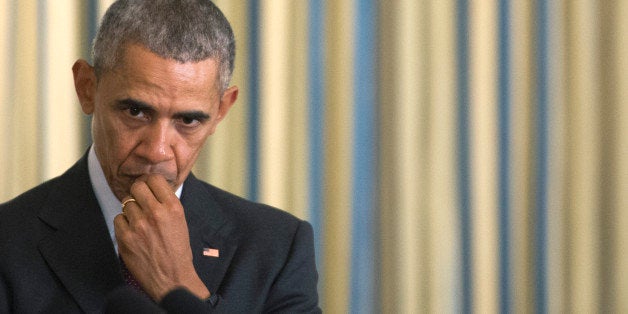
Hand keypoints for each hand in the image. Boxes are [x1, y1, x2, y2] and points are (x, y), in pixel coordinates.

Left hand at [113, 174, 209, 300]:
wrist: (172, 278)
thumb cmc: (177, 250)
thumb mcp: (181, 221)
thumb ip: (166, 203)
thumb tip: (152, 187)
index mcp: (173, 207)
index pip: (154, 179)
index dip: (150, 183)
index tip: (149, 189)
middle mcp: (156, 213)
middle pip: (137, 187)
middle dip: (138, 193)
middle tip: (141, 202)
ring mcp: (139, 225)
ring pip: (126, 203)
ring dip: (131, 210)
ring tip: (140, 223)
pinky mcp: (125, 237)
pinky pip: (118, 219)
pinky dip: (124, 224)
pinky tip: (133, 233)